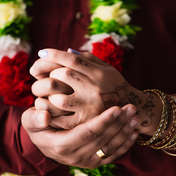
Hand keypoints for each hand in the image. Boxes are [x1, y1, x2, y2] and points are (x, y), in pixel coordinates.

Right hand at [21, 105, 138, 167]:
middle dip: (120, 123)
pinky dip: (126, 144)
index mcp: (62, 146)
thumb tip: (44, 116)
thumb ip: (34, 118)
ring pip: (111, 147)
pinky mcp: (95, 163)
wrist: (44, 143)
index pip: (88, 132)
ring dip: (126, 132)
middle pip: (103, 139)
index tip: (117, 108)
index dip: (104, 120)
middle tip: (132, 108)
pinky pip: (114, 155)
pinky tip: (134, 132)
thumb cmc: (38, 126)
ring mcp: (87, 162)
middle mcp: (76, 157)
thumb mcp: (30, 121)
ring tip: (136, 118)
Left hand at [30, 49, 160, 133]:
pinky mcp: (85, 124)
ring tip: (45, 95)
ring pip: (58, 99)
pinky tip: (48, 108)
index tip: (42, 52)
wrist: (133, 112)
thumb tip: (65, 51)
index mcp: (100, 74)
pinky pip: (59, 118)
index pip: (73, 59)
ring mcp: (90, 108)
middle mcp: (96, 90)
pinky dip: (49, 113)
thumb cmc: (114, 87)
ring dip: (47, 95)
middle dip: (49, 75)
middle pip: (62, 76)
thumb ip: (88, 59)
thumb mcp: (107, 69)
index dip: (54, 54)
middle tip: (45, 77)